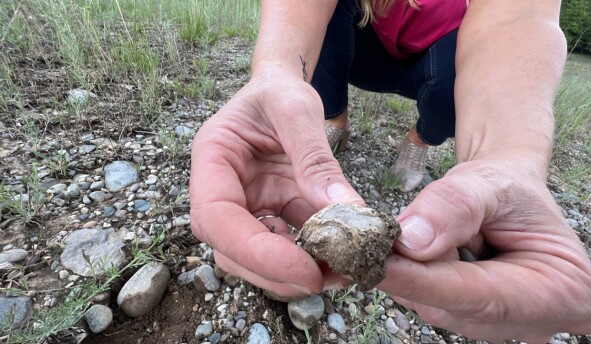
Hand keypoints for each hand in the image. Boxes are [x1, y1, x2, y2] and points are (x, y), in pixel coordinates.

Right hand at [189, 72, 362, 299]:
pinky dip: (311, 254)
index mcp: (212, 160)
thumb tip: (346, 213)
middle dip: (276, 272)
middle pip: (231, 249)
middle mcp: (221, 190)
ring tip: (341, 270)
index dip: (255, 252)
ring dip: (294, 271)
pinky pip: (287, 242)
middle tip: (327, 279)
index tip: (303, 270)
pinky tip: (339, 251)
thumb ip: (316, 159)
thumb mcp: (296, 110)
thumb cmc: (278, 90)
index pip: (217, 219)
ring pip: (256, 256)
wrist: (280, 88)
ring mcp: (245, 205)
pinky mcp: (270, 211)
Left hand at [377, 160, 590, 342]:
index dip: (427, 283)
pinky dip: (412, 274)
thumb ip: (455, 204)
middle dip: (410, 273)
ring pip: (435, 306)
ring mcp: (501, 324)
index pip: (483, 297)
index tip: (380, 267)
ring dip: (410, 270)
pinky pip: (430, 301)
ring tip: (403, 234)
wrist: (507, 193)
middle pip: (455, 307)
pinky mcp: (472, 317)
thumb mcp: (489, 180)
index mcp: (566, 290)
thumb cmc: (510, 186)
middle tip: (373, 241)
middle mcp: (533, 320)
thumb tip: (412, 240)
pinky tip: (409, 250)